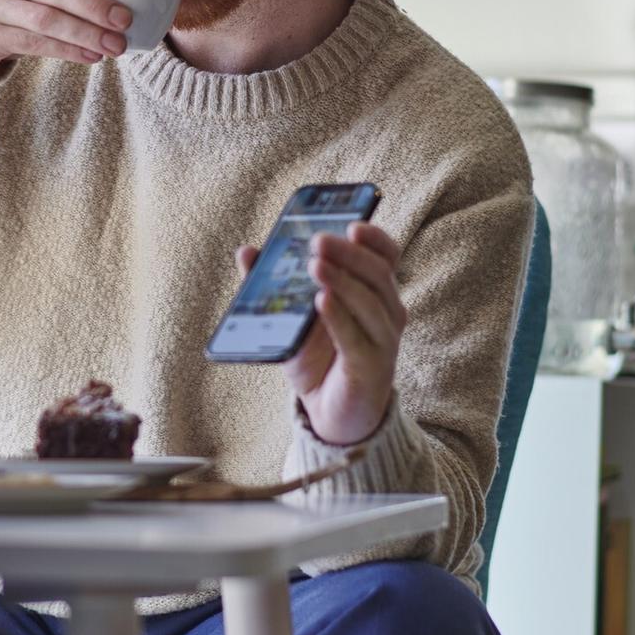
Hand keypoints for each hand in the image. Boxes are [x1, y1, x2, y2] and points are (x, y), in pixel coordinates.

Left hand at [236, 222, 405, 444]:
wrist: (329, 412)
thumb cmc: (317, 357)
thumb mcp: (291, 317)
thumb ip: (272, 285)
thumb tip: (247, 251)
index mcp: (374, 294)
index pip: (386, 257)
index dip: (374, 238)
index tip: (352, 223)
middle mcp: (387, 313)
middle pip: (377, 274)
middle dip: (348, 254)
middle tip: (318, 240)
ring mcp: (383, 341)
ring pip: (371, 303)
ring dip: (342, 280)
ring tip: (313, 265)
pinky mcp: (371, 369)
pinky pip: (357, 339)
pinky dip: (339, 317)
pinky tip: (321, 301)